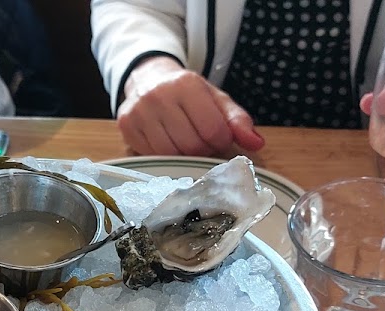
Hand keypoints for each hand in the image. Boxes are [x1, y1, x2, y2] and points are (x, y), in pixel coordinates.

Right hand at [118, 56, 264, 155]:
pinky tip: (168, 144)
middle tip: (202, 143)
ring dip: (183, 157)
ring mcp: (139, 112)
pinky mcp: (127, 127)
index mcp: (186, 84)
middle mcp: (159, 95)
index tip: (218, 138)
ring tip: (186, 144)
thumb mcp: (216, 100)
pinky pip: (152, 156)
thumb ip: (238, 120)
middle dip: (202, 151)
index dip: (220, 141)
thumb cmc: (188, 94)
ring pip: (170, 154)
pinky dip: (164, 157)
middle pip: (191, 145)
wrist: (149, 79)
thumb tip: (257, 144)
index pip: (213, 130)